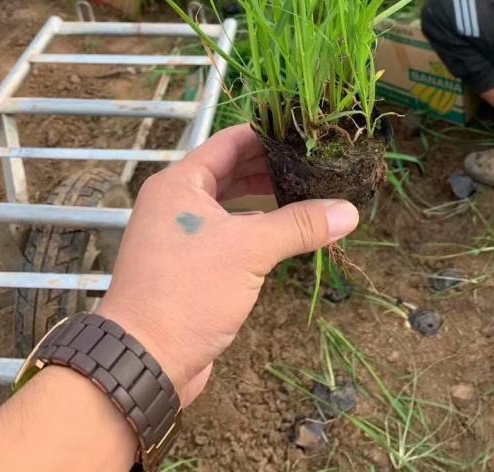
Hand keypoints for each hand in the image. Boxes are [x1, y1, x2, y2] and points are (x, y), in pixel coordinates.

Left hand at [97, 124, 357, 406]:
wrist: (144, 361)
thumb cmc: (188, 291)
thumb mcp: (250, 250)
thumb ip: (299, 225)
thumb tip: (349, 211)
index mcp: (180, 183)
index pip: (230, 142)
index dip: (268, 134)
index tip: (306, 131)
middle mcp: (177, 202)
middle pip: (231, 170)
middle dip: (272, 167)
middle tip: (316, 163)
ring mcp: (182, 235)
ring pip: (231, 204)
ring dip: (266, 199)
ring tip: (309, 193)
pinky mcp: (190, 265)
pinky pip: (229, 233)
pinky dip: (256, 228)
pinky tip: (286, 233)